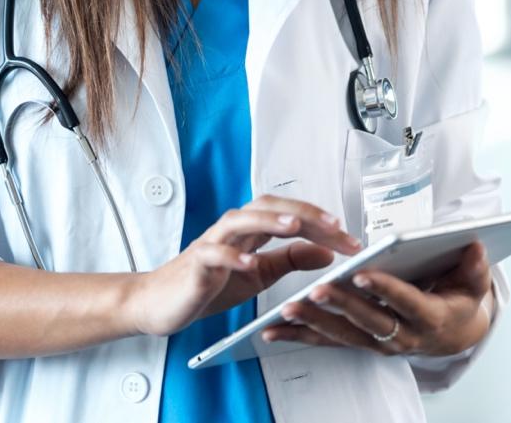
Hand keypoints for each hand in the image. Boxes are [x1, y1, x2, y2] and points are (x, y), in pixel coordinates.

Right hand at [123, 195, 361, 337]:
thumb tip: (327, 252)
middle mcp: (231, 230)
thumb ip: (290, 260)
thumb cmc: (208, 284)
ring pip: (239, 220)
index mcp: (250, 231)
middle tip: (333, 226)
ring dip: (268, 220)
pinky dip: (231, 257)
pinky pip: (213, 255)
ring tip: (295, 226)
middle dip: (302, 212)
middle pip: (267, 207)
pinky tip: (249, 264)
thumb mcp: (259, 274)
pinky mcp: (195, 265)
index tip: (350, 239)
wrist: (161, 303)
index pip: (288, 214)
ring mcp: (211, 244)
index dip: (320, 223)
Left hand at [260, 240, 493, 357]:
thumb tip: (474, 246)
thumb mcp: (474, 283)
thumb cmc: (460, 300)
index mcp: (430, 317)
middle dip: (342, 306)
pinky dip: (301, 337)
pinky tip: (274, 331)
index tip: (362, 274)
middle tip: (317, 290)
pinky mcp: (362, 343)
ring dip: (315, 323)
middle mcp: (403, 336)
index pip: (405, 301)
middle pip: (369, 321)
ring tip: (288, 310)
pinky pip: (329, 342)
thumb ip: (473, 267)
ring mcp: (380, 343)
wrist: (456, 333)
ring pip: (344, 334)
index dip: (384, 288)